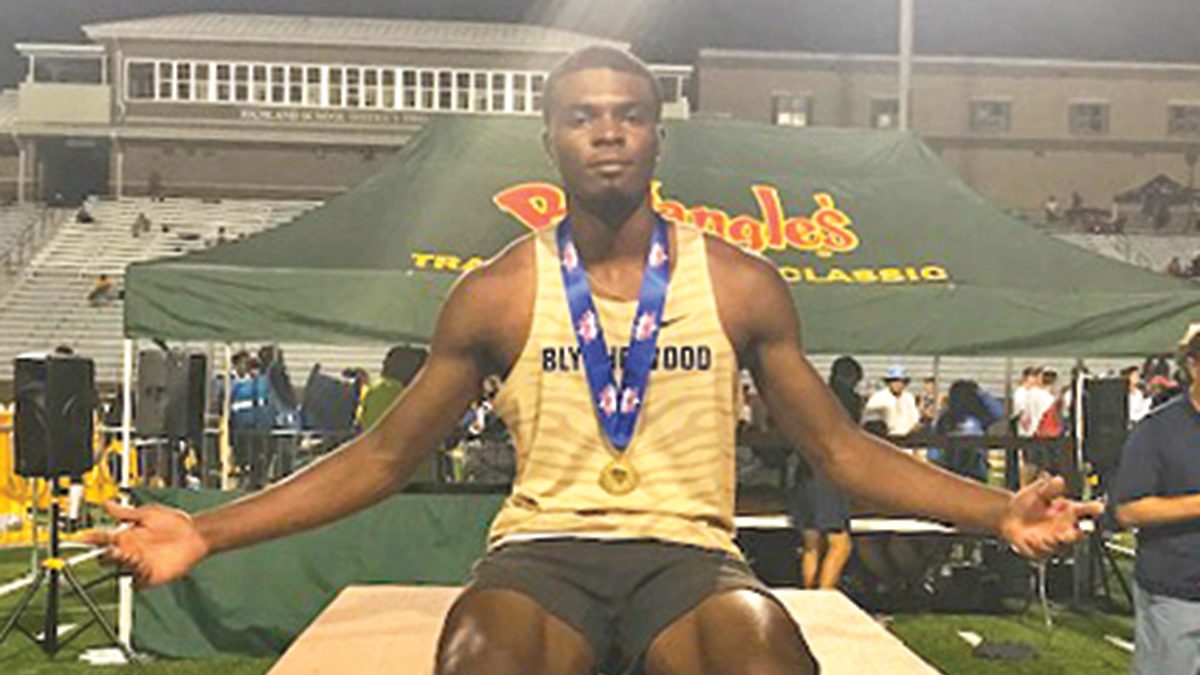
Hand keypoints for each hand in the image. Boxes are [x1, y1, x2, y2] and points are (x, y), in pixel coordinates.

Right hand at [82, 501, 209, 586]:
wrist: (195, 534)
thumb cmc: (174, 522)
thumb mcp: (148, 513)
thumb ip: (127, 512)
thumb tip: (106, 504)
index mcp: (126, 536)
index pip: (103, 539)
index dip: (91, 539)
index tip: (82, 538)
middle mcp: (129, 551)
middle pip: (107, 557)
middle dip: (105, 553)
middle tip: (108, 547)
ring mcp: (139, 564)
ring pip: (120, 568)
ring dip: (120, 563)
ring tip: (122, 553)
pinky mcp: (150, 576)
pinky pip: (137, 581)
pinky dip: (134, 577)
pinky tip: (137, 568)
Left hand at [998, 475, 1103, 558]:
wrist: (1008, 515)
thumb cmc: (1028, 503)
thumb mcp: (1037, 492)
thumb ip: (1049, 488)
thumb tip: (1059, 480)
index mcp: (1069, 511)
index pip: (1086, 511)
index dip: (1093, 510)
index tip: (1099, 508)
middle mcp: (1066, 528)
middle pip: (1079, 534)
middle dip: (1079, 534)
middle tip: (1075, 531)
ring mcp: (1055, 540)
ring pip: (1060, 545)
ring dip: (1052, 541)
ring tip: (1041, 536)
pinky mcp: (1042, 551)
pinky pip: (1042, 552)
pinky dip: (1035, 547)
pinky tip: (1028, 539)